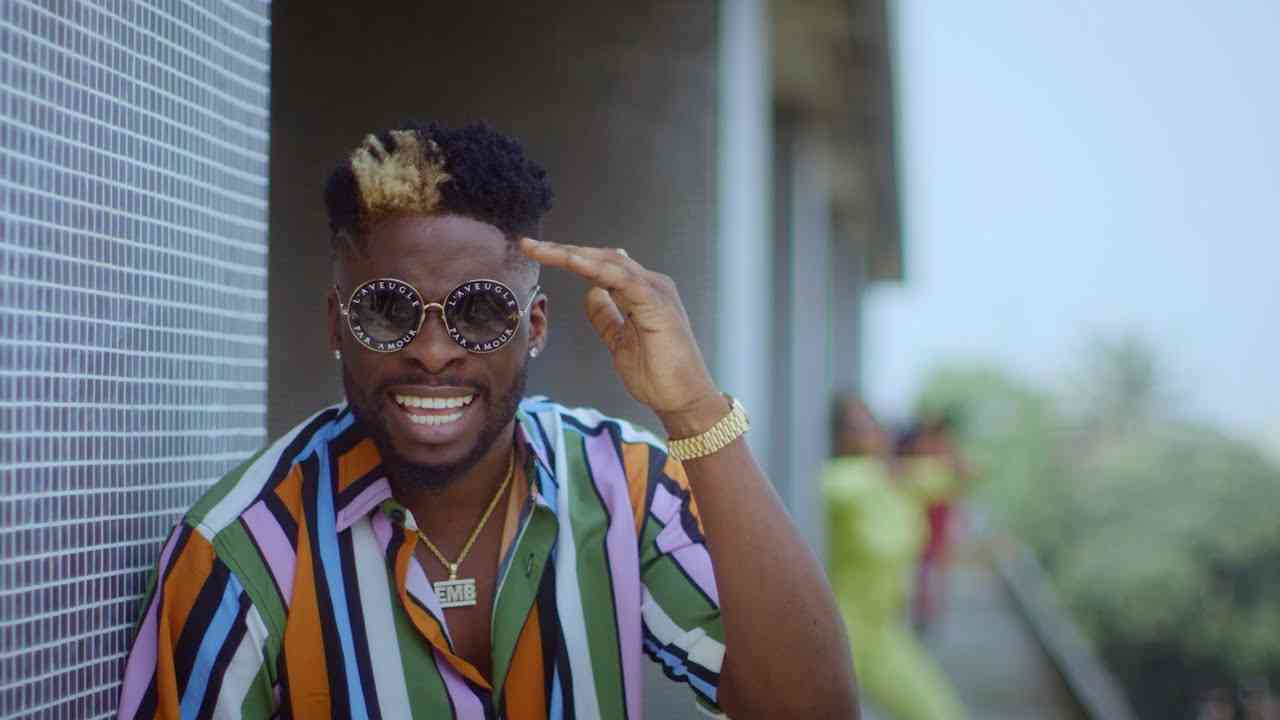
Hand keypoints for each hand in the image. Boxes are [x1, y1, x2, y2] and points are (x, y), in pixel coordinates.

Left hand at [520, 238, 721, 427]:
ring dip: (574, 254)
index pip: (601, 266)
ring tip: (543, 250)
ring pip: (609, 262)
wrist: (684, 400)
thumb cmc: (658, 375)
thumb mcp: (618, 341)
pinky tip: (574, 263)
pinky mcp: (657, 304)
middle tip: (529, 245)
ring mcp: (655, 292)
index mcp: (641, 292)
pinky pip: (623, 280)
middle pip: (602, 257)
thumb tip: (591, 293)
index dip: (570, 257)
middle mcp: (650, 285)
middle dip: (564, 249)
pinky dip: (597, 269)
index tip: (537, 253)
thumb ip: (606, 316)